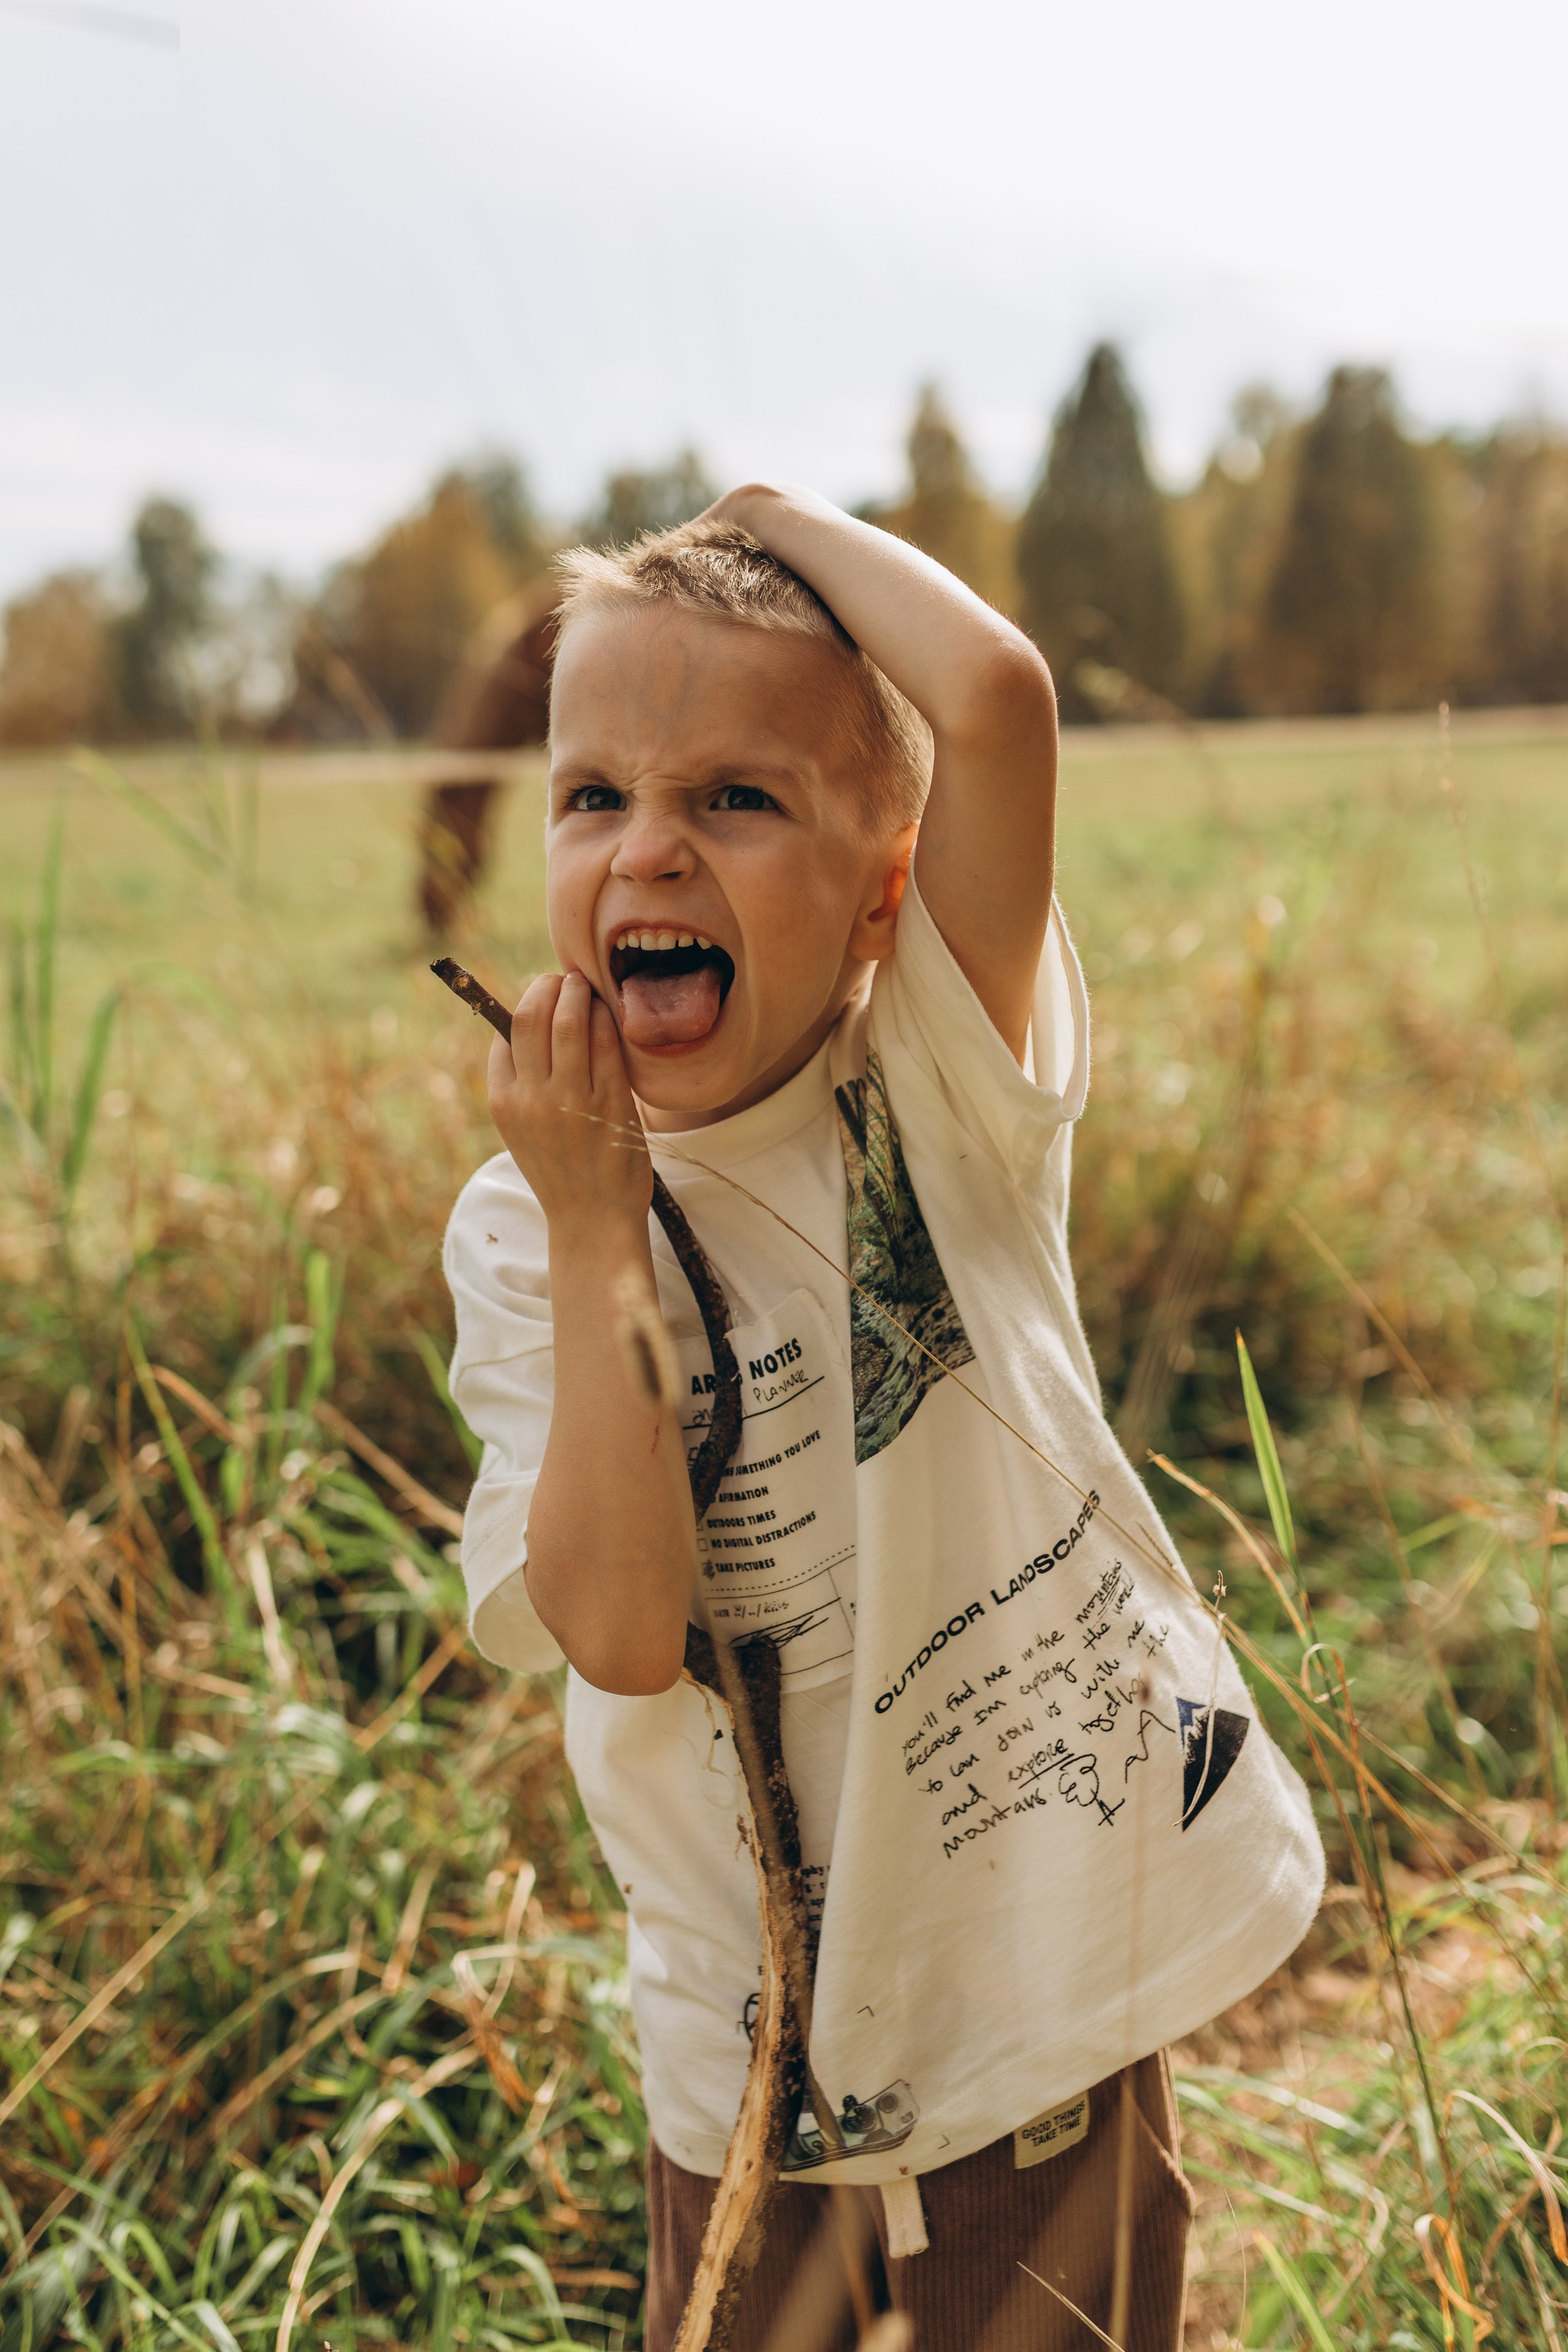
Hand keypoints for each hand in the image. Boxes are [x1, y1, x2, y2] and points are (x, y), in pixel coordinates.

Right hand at [488, 972, 651, 1233]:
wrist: (592, 1219)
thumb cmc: (562, 1170)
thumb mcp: (524, 1129)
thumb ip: (523, 1084)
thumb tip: (533, 1026)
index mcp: (504, 1102)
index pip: (504, 1036)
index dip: (523, 1005)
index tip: (540, 995)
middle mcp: (531, 1098)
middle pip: (530, 1017)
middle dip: (546, 987)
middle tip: (562, 979)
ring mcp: (571, 1100)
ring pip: (568, 1022)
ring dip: (577, 994)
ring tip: (584, 986)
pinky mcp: (611, 1104)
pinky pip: (606, 1045)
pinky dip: (606, 1020)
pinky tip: (609, 1015)